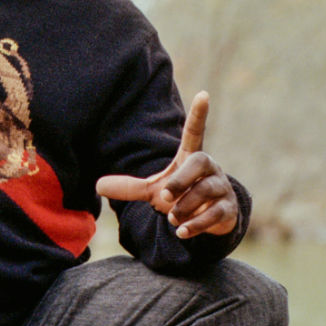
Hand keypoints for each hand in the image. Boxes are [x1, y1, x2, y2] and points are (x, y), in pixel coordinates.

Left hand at [95, 92, 238, 238]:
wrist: (207, 220)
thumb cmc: (181, 196)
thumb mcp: (154, 190)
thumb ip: (129, 187)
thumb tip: (97, 185)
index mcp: (191, 158)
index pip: (195, 132)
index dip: (198, 115)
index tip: (203, 94)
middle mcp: (210, 169)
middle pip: (200, 163)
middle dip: (181, 181)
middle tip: (165, 197)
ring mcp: (221, 188)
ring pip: (205, 191)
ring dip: (184, 207)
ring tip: (172, 218)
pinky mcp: (228, 209)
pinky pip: (214, 214)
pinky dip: (195, 225)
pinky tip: (180, 232)